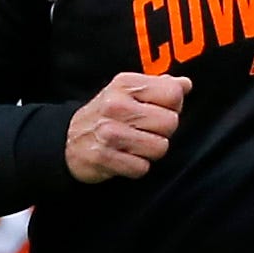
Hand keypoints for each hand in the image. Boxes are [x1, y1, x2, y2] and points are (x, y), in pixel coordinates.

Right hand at [66, 72, 187, 183]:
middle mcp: (116, 106)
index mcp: (125, 84)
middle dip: (162, 131)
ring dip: (151, 151)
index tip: (158, 110)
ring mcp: (109, 133)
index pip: (174, 93)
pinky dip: (137, 167)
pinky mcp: (104, 158)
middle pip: (170, 122)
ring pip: (160, 147)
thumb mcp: (127, 91)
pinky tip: (125, 158)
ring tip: (136, 146)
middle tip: (146, 131)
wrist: (67, 141)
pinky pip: (142, 168)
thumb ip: (159, 86)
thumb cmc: (106, 115)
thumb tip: (185, 84)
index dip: (173, 106)